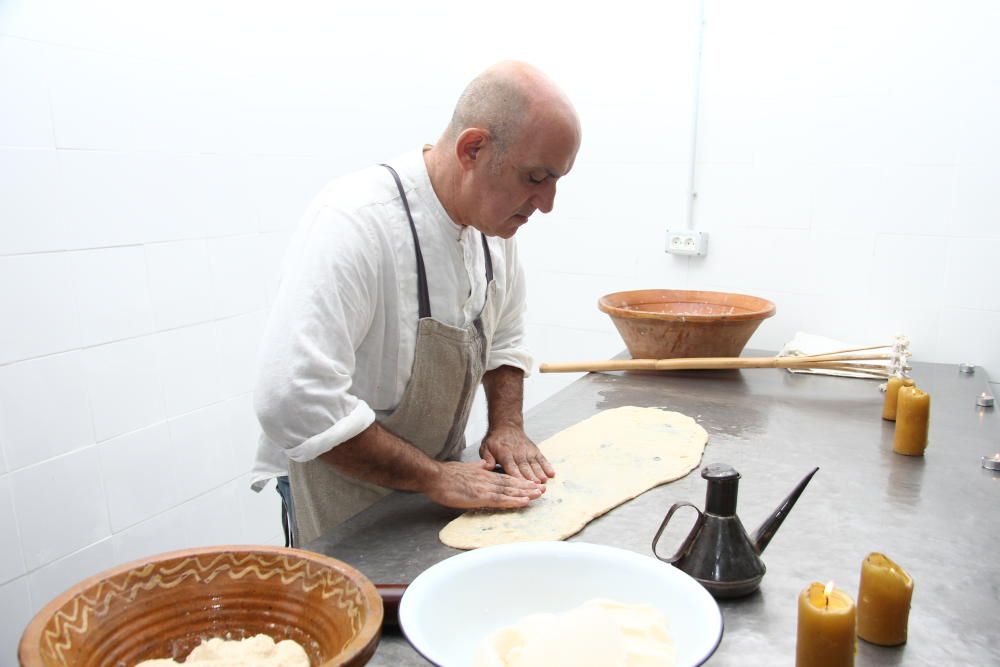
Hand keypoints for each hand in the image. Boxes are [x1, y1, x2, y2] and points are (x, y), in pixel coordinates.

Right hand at [423, 461, 543, 509]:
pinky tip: (524, 502)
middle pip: (511, 484)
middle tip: (542, 490)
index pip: (505, 478)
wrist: (434, 476)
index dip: (519, 481)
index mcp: (484, 474)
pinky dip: (514, 500)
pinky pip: (501, 499)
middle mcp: (487, 480)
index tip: (531, 483)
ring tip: (539, 495)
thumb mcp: (466, 467)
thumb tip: (486, 464)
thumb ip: (478, 467)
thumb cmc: (446, 475)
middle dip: (527, 487)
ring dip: (525, 493)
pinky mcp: (480, 496)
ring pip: (509, 490)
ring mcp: (485, 488)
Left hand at [479, 424, 554, 483]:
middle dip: (531, 478)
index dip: (518, 477)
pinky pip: (542, 459)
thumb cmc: (495, 440)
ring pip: (534, 464)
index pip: (512, 468)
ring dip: (540, 473)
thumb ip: (487, 458)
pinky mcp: (534, 451)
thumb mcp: (485, 447)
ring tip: (544, 482)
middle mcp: (518, 454)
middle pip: (525, 468)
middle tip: (537, 488)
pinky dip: (547, 466)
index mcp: (505, 455)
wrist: (506, 426)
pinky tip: (552, 474)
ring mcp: (528, 452)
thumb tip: (488, 467)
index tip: (522, 486)